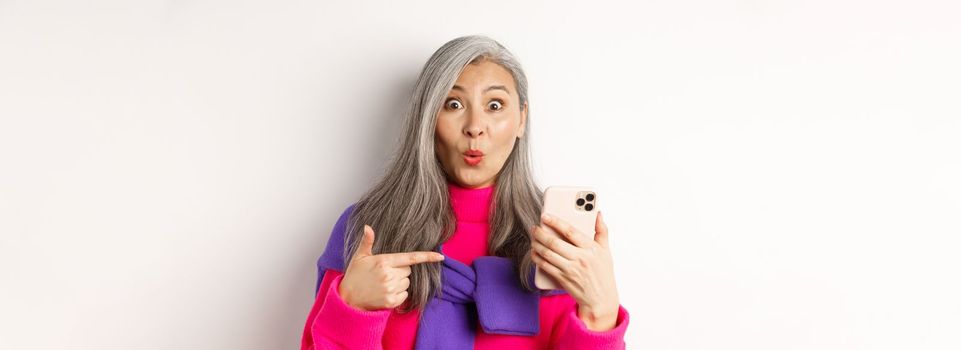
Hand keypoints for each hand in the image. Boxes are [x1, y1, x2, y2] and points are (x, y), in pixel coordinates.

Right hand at [339, 224, 444, 310]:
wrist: (348, 299)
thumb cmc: (355, 275)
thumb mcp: (359, 256)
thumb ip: (367, 241)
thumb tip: (367, 226)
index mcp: (384, 262)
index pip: (410, 258)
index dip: (427, 257)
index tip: (440, 256)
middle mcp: (389, 275)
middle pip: (408, 270)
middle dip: (400, 270)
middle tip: (385, 273)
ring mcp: (390, 289)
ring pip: (407, 283)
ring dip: (400, 282)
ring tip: (383, 283)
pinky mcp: (391, 301)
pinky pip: (405, 295)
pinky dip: (399, 294)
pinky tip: (386, 292)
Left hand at [531, 211, 619, 330]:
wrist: (600, 300)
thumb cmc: (603, 273)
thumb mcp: (606, 251)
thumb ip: (602, 231)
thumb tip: (598, 213)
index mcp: (591, 249)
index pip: (570, 231)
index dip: (556, 222)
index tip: (545, 216)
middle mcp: (580, 258)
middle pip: (555, 242)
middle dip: (541, 233)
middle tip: (534, 227)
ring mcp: (570, 270)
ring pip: (548, 254)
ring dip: (537, 245)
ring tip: (533, 238)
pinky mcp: (562, 279)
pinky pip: (546, 266)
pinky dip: (537, 258)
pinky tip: (534, 252)